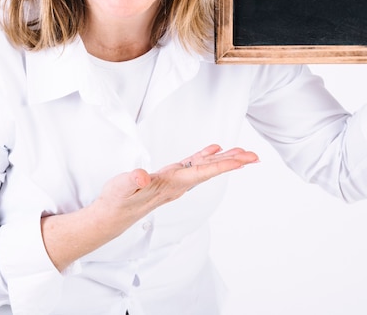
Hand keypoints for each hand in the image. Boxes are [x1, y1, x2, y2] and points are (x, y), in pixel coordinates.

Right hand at [100, 144, 258, 218]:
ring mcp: (175, 181)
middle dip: (233, 163)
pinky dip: (205, 156)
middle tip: (254, 156)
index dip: (223, 165)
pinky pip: (192, 165)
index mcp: (171, 184)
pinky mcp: (169, 177)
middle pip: (211, 171)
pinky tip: (213, 149)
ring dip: (223, 159)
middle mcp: (178, 184)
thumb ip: (132, 181)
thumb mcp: (122, 188)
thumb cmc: (117, 202)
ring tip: (241, 151)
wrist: (111, 216)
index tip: (243, 160)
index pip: (203, 173)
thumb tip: (142, 176)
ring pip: (205, 167)